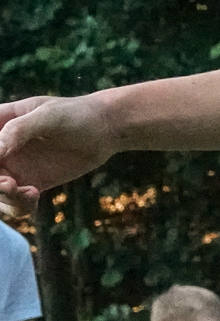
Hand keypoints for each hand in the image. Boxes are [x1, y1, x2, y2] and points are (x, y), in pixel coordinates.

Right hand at [0, 95, 118, 213]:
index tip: (1, 168)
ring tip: (27, 192)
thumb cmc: (77, 114)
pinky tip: (34, 195)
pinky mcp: (30, 183)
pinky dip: (18, 206)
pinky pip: (14, 203)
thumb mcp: (49, 116)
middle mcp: (0, 148)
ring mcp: (13, 167)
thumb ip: (19, 130)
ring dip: (4, 198)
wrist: (108, 129)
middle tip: (9, 184)